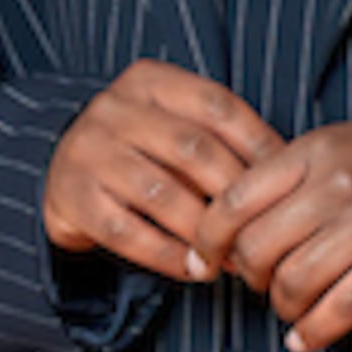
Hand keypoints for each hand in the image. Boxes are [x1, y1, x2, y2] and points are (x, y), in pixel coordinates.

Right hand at [43, 63, 278, 278]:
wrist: (63, 174)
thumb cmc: (140, 152)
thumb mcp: (173, 127)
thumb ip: (219, 140)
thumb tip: (287, 174)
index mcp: (148, 81)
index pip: (217, 106)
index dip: (258, 145)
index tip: (288, 183)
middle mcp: (113, 109)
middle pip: (193, 150)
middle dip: (234, 196)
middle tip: (262, 230)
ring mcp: (88, 151)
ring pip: (161, 194)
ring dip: (204, 233)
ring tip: (233, 259)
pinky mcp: (72, 197)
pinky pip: (127, 232)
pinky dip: (168, 256)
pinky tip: (195, 270)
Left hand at [192, 115, 351, 351]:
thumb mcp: (347, 142)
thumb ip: (295, 174)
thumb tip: (239, 220)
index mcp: (315, 150)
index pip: (232, 201)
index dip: (208, 240)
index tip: (207, 261)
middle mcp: (336, 185)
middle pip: (256, 250)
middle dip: (249, 278)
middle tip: (261, 283)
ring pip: (292, 284)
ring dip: (283, 307)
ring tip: (292, 308)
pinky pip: (338, 309)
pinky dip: (314, 332)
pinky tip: (306, 338)